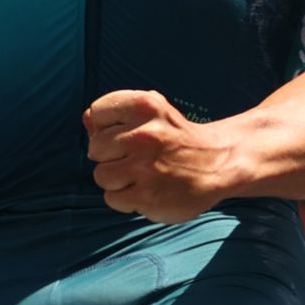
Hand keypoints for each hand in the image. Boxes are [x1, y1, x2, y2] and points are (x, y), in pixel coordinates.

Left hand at [84, 89, 244, 222]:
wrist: (219, 164)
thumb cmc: (177, 139)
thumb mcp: (153, 115)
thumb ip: (117, 115)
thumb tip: (85, 118)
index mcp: (146, 105)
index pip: (97, 112)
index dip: (106, 127)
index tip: (125, 134)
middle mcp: (145, 134)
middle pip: (95, 147)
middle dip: (110, 155)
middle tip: (135, 158)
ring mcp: (146, 167)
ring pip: (101, 175)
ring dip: (116, 179)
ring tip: (141, 176)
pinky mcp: (147, 196)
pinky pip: (112, 198)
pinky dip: (125, 199)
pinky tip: (146, 191)